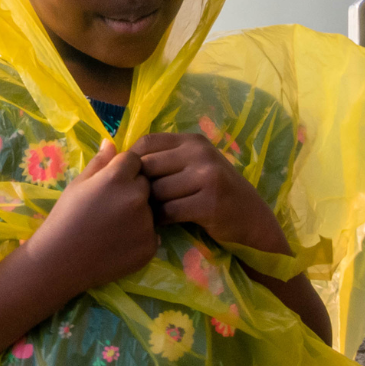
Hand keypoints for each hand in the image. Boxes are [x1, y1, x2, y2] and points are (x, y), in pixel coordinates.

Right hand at [23, 140, 156, 290]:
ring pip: (150, 209)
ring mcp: (146, 223)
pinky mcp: (150, 246)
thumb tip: (111, 141)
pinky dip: (140, 236)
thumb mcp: (77, 184)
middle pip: (146, 183)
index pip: (135, 160)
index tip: (109, 184)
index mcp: (117, 177)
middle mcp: (137, 197)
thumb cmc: (64, 217)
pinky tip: (119, 242)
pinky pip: (151, 233)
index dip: (123, 169)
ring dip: (139, 213)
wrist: (61, 260)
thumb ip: (99, 162)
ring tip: (114, 227)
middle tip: (111, 206)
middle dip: (134, 189)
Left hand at [133, 132, 288, 254]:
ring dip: (148, 206)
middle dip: (138, 186)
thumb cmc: (215, 193)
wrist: (251, 219)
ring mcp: (207, 177)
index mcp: (193, 141)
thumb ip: (164, 159)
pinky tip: (161, 224)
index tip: (126, 179)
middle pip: (148, 166)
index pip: (148, 142)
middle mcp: (200, 153)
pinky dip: (160, 220)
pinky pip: (170, 211)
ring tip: (147, 214)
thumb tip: (113, 151)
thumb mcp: (194, 166)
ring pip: (157, 190)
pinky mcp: (210, 203)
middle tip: (134, 202)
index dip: (130, 160)